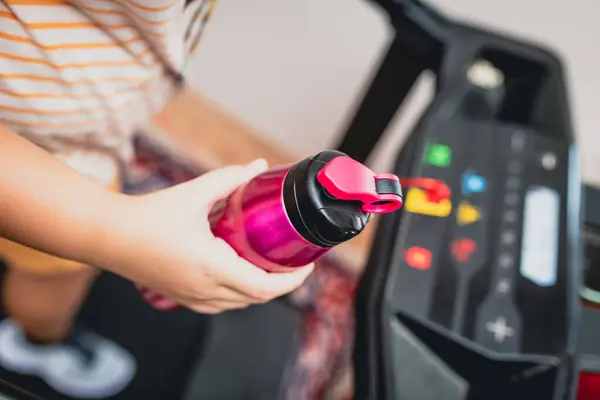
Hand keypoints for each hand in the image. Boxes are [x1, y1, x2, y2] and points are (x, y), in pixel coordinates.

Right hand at [95, 160, 313, 313]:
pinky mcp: (183, 299)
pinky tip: (242, 271)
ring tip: (272, 265)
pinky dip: (240, 292)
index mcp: (211, 266)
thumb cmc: (147, 216)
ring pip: (240, 304)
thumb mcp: (193, 193)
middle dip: (282, 283)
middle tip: (293, 261)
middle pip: (258, 298)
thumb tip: (257, 166)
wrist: (108, 236)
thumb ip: (229, 179)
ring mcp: (193, 299)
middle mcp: (205, 289)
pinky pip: (223, 303)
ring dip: (261, 288)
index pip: (266, 287)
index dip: (294, 281)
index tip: (308, 265)